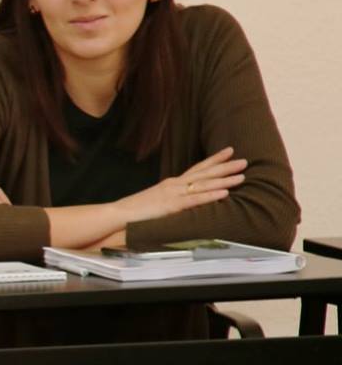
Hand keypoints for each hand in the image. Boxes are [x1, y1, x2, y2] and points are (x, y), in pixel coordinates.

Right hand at [120, 147, 246, 223]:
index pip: (197, 168)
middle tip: (245, 161)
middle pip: (204, 173)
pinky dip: (211, 196)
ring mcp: (174, 194)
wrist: (118, 214)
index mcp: (172, 184)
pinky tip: (225, 193)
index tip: (229, 150)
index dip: (214, 159)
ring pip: (204, 185)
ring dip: (224, 180)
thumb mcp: (157, 201)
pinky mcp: (172, 206)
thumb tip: (184, 199)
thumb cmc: (135, 210)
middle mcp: (175, 185)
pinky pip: (195, 200)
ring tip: (242, 176)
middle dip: (225, 166)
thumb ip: (171, 198)